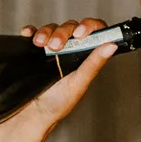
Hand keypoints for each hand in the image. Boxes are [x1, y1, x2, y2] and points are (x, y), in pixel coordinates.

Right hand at [3, 19, 115, 141]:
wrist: (31, 115)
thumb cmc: (58, 104)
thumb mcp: (79, 84)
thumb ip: (94, 64)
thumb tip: (112, 46)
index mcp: (85, 56)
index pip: (94, 32)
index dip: (89, 26)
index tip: (80, 34)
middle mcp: (70, 50)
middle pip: (70, 28)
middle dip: (62, 33)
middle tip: (55, 47)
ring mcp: (51, 49)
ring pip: (52, 28)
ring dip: (46, 32)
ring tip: (40, 45)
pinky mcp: (34, 50)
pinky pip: (33, 33)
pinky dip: (30, 31)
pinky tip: (28, 35)